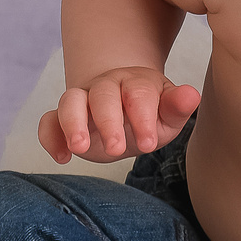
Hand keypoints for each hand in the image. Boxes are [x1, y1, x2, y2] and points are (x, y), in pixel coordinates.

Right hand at [38, 66, 200, 163]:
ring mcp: (82, 100)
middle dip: (107, 121)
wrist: (125, 113)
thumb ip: (177, 106)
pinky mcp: (63, 117)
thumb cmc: (151, 115)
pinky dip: (49, 136)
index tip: (149, 144)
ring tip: (80, 149)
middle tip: (117, 150)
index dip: (142, 117)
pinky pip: (48, 120)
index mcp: (136, 83)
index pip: (138, 94)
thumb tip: (192, 95)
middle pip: (102, 95)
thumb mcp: (168, 115)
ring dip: (72, 123)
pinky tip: (61, 157)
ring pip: (70, 101)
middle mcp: (106, 86)